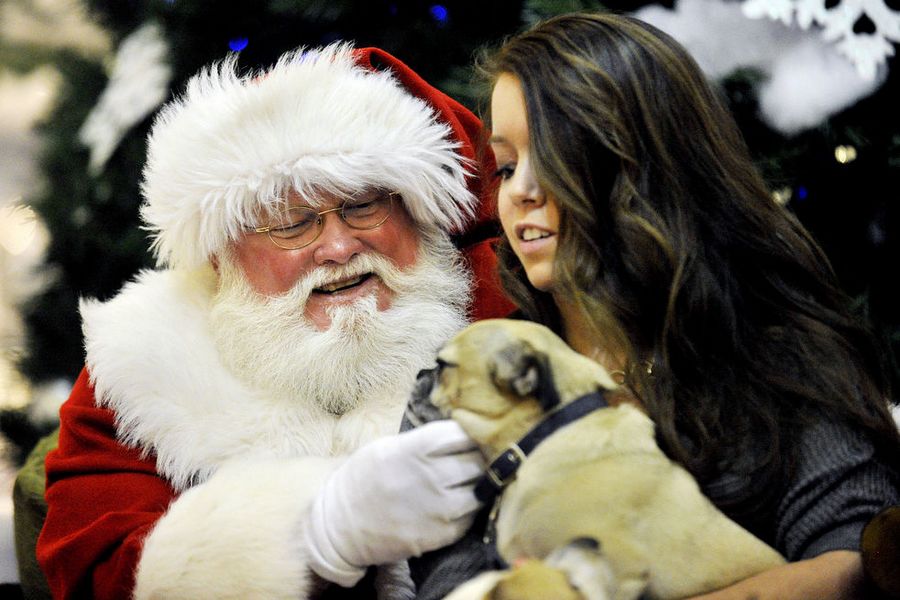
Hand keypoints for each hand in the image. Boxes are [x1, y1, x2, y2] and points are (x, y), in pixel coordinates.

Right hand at [306, 420, 484, 585]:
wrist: (341, 526)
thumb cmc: (364, 478)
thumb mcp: (388, 447)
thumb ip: (425, 440)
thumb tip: (462, 433)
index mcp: (417, 448)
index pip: (465, 434)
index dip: (472, 434)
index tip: (471, 436)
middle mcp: (432, 477)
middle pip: (479, 461)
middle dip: (480, 458)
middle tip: (475, 458)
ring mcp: (440, 508)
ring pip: (482, 490)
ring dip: (478, 484)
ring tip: (467, 482)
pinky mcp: (443, 534)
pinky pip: (472, 516)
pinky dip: (469, 509)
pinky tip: (456, 503)